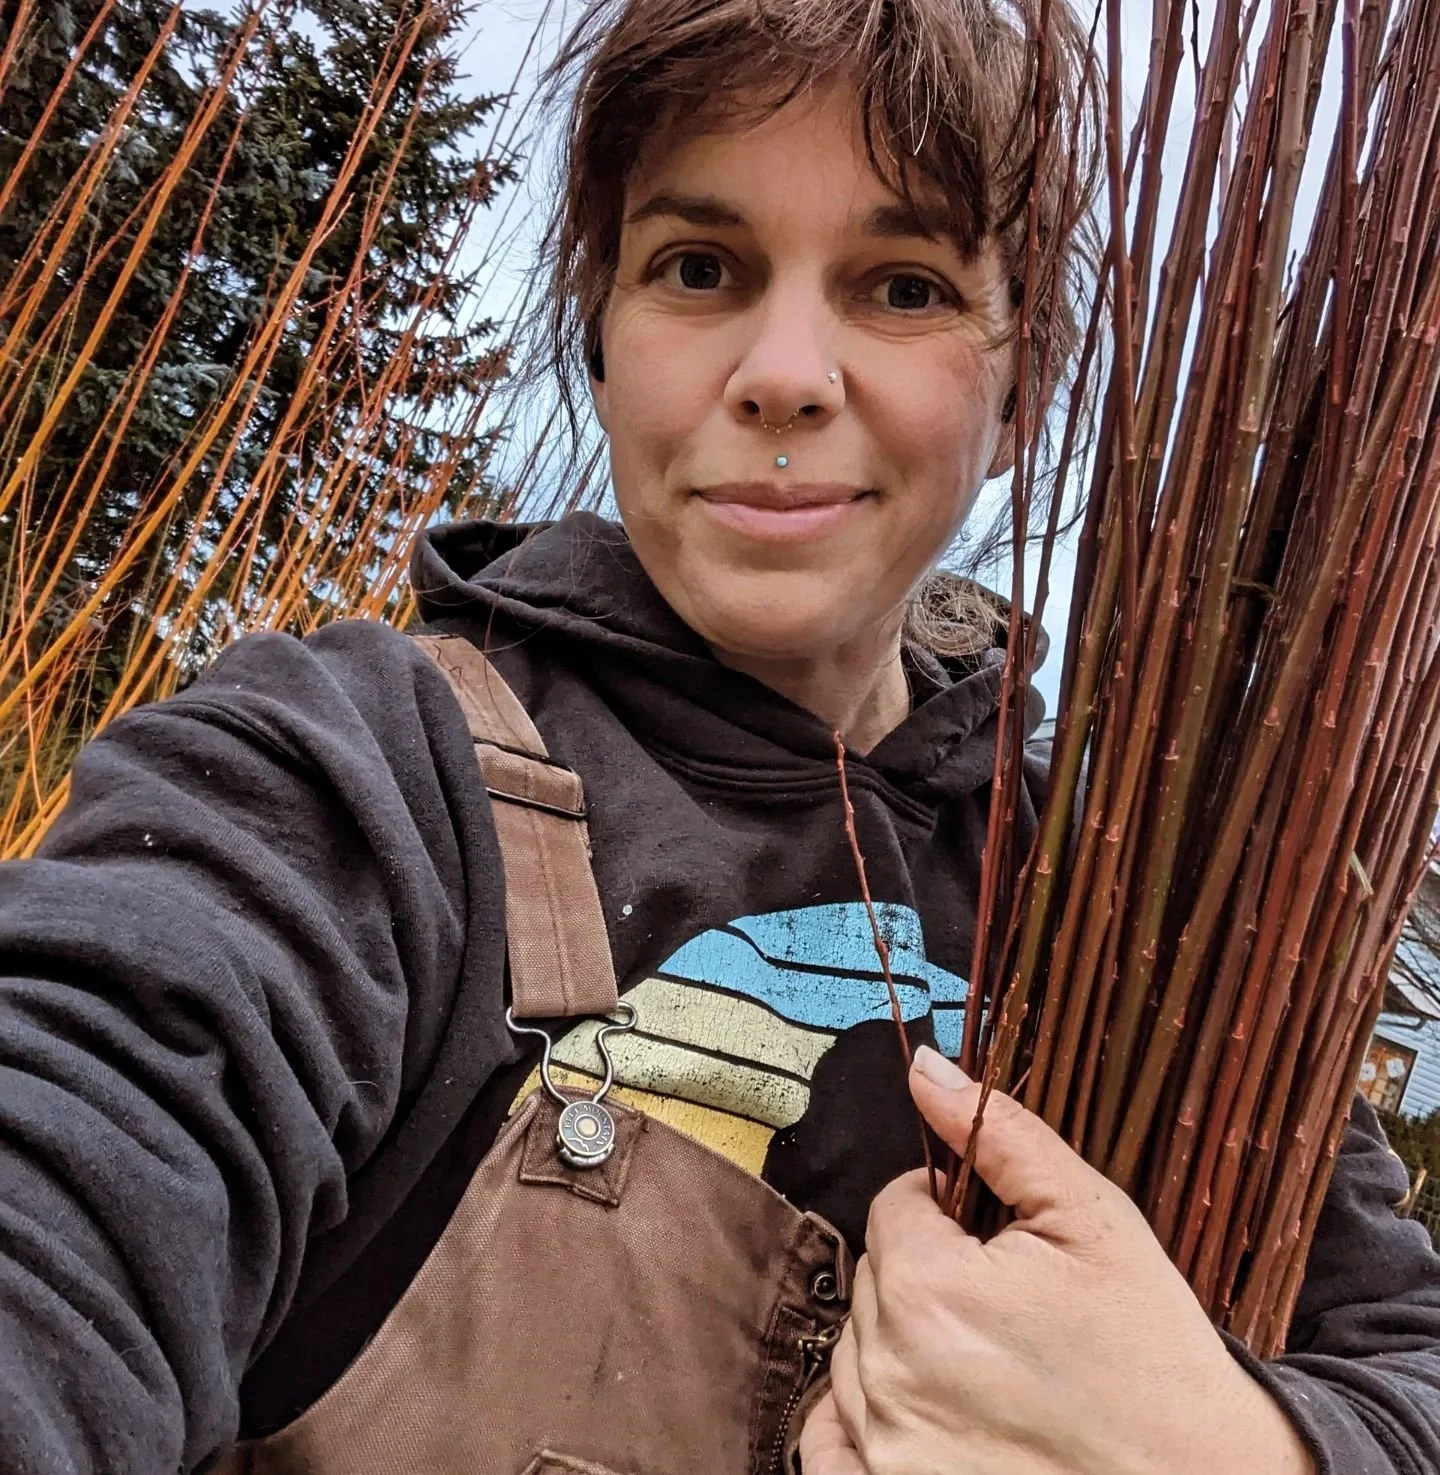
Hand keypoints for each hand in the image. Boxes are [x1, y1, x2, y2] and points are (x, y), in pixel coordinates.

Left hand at [801, 1046, 1315, 1474]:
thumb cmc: (1153, 1356)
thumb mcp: (1091, 1219)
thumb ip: (998, 1135)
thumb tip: (927, 1069)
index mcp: (928, 1288)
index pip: (895, 1207)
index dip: (948, 1214)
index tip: (999, 1246)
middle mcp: (888, 1371)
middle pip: (876, 1278)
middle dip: (930, 1276)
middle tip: (1008, 1309)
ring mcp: (886, 1446)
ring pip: (858, 1351)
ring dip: (903, 1344)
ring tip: (990, 1365)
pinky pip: (831, 1442)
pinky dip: (860, 1421)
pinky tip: (925, 1412)